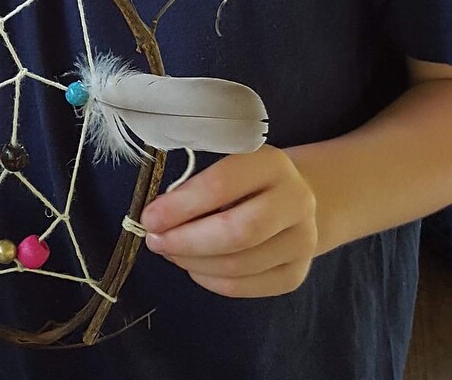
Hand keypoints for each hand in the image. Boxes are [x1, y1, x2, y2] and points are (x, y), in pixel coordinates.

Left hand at [140, 146, 317, 297]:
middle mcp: (295, 202)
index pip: (222, 185)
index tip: (150, 218)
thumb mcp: (228, 166)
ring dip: (193, 262)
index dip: (181, 205)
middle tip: (155, 241)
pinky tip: (194, 267)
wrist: (293, 198)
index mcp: (271, 164)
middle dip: (186, 240)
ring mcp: (302, 241)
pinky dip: (210, 280)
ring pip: (238, 265)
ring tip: (170, 251)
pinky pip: (245, 287)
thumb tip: (158, 217)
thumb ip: (198, 186)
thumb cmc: (246, 180)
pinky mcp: (296, 274)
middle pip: (236, 232)